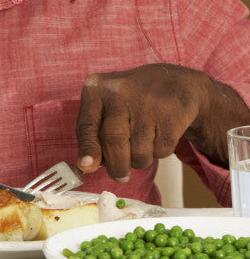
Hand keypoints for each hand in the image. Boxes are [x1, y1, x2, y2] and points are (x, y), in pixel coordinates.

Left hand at [75, 63, 211, 180]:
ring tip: (141, 147)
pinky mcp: (172, 113)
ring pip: (139, 150)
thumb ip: (94, 134)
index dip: (87, 149)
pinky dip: (158, 152)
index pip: (87, 125)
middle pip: (114, 140)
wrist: (173, 82)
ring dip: (139, 160)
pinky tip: (158, 136)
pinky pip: (161, 149)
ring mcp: (148, 102)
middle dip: (117, 165)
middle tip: (120, 175)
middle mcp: (120, 92)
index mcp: (97, 89)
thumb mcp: (105, 108)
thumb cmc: (130, 102)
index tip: (86, 167)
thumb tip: (88, 166)